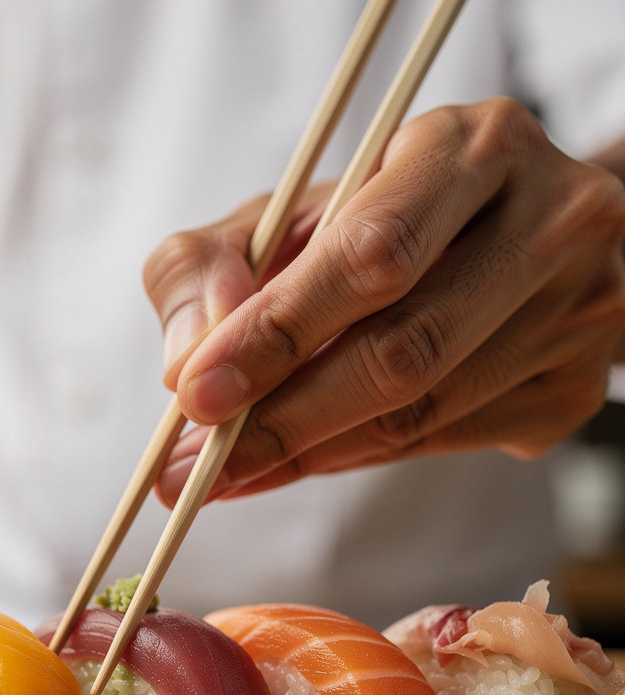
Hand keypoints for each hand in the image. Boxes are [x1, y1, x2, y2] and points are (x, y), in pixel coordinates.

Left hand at [144, 98, 624, 505]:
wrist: (510, 239)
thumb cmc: (380, 221)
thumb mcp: (287, 213)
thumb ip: (210, 265)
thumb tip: (185, 363)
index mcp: (472, 149)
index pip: (372, 254)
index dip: (276, 332)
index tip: (196, 394)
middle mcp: (548, 223)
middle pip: (403, 351)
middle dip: (283, 418)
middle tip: (199, 464)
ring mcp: (577, 312)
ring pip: (422, 413)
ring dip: (308, 454)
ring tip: (224, 476)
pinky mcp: (573, 388)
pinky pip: (444, 443)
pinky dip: (352, 461)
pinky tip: (292, 463)